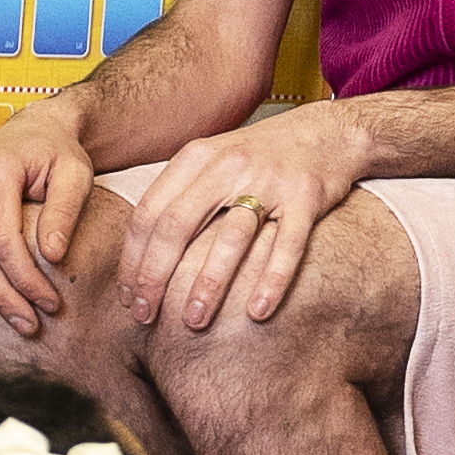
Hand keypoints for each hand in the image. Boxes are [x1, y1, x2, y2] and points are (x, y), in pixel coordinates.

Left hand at [124, 102, 371, 331]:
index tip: (128, 297)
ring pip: (230, 238)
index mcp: (197, 157)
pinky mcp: (306, 198)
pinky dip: (272, 280)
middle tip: (146, 316)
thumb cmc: (261, 157)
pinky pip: (287, 245)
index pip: (149, 212)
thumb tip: (137, 250)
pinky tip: (256, 312)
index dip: (133, 258)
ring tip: (192, 321)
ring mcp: (269, 181)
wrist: (326, 133)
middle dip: (155, 276)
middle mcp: (228, 166)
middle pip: (177, 226)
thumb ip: (178, 194)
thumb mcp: (212, 160)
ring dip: (208, 284)